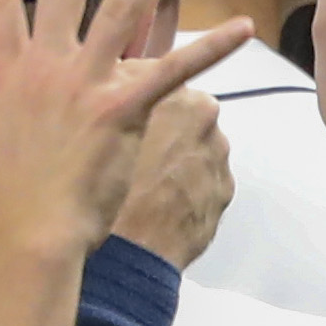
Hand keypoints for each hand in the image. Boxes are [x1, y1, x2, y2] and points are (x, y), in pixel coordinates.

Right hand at [109, 87, 233, 268]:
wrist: (128, 248)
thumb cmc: (103, 187)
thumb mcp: (100, 125)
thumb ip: (118, 101)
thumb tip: (116, 94)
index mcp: (174, 91)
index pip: (160, 77)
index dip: (139, 99)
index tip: (125, 116)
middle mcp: (205, 116)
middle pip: (183, 112)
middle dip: (165, 128)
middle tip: (135, 153)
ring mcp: (218, 154)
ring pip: (196, 146)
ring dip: (178, 158)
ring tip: (147, 182)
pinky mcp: (224, 188)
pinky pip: (206, 178)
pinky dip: (190, 185)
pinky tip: (163, 200)